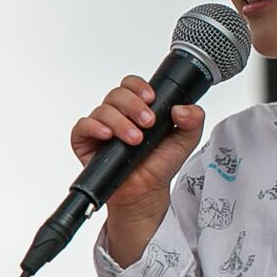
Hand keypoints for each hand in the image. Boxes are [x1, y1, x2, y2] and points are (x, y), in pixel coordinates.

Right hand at [71, 77, 202, 260]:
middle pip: (116, 94)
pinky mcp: (84, 142)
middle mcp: (117, 114)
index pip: (131, 85)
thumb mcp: (185, 140)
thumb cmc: (159, 165)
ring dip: (120, 122)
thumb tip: (181, 109)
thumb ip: (193, 119)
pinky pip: (82, 126)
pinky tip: (108, 136)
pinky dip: (94, 127)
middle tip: (148, 123)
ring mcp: (99, 127)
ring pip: (102, 109)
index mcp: (137, 108)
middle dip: (133, 105)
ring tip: (135, 139)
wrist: (146, 191)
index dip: (139, 87)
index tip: (152, 98)